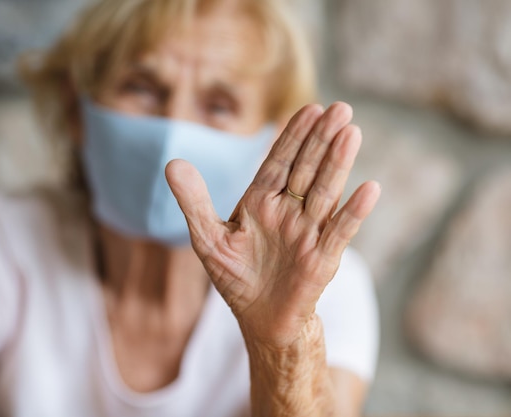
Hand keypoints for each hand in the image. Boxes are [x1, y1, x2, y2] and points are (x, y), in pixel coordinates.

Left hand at [165, 102, 380, 348]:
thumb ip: (194, 201)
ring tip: (351, 132)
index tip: (310, 108)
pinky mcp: (321, 260)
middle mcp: (288, 212)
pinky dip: (353, 213)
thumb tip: (172, 162)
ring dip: (337, 164)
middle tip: (340, 108)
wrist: (259, 319)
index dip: (293, 136)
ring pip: (324, 193)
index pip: (279, 163)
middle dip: (321, 140)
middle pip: (306, 170)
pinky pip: (338, 233)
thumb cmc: (236, 277)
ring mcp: (307, 234)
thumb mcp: (208, 238)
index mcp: (261, 202)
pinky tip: (369, 188)